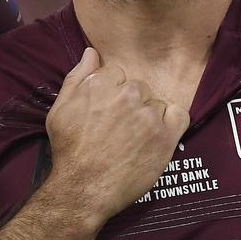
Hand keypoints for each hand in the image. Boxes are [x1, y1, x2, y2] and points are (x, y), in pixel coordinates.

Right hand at [44, 48, 189, 223]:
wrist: (83, 188)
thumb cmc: (69, 150)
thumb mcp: (61, 109)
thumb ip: (78, 76)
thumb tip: (92, 52)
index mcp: (103, 83)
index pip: (119, 74)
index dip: (113, 93)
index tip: (106, 112)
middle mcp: (129, 94)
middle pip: (139, 87)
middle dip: (131, 103)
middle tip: (117, 128)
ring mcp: (150, 114)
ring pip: (156, 102)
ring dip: (148, 115)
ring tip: (132, 138)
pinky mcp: (166, 135)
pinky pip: (179, 115)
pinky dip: (171, 122)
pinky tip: (157, 134)